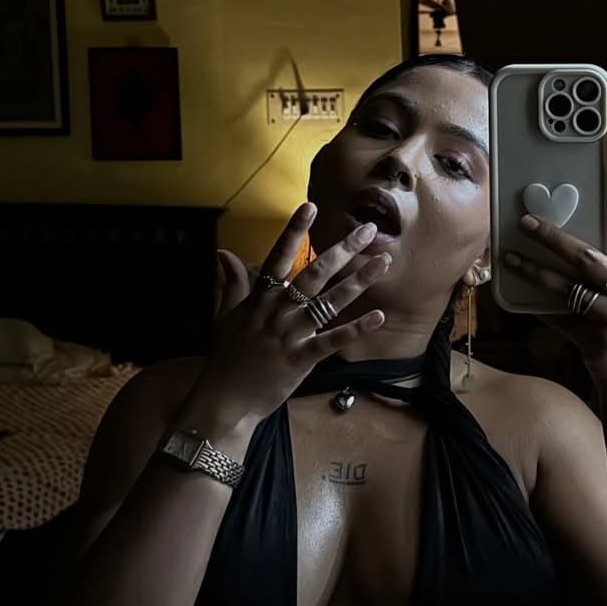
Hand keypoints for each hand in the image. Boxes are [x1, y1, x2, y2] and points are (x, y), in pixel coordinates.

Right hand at [194, 202, 389, 425]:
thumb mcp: (225, 317)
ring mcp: (290, 335)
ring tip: (382, 262)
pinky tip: (378, 317)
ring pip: (328, 302)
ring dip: (358, 281)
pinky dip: (355, 329)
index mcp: (259, 298)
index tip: (310, 206)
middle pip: (313, 274)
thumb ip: (231, 283)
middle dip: (342, 249)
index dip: (294, 231)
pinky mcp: (301, 359)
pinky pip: (332, 341)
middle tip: (367, 229)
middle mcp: (276, 311)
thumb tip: (224, 254)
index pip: (278, 256)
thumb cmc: (225, 358)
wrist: (224, 399)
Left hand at [501, 162, 606, 402]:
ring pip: (567, 285)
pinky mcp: (596, 340)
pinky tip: (519, 297)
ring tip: (510, 257)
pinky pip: (558, 317)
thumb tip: (576, 254)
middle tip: (527, 220)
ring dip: (535, 270)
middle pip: (589, 255)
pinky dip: (538, 306)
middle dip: (554, 236)